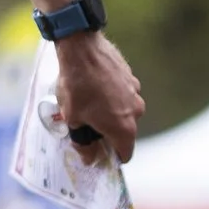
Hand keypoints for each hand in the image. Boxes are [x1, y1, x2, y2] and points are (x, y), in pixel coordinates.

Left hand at [55, 33, 144, 162]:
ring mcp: (136, 93)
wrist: (82, 50)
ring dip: (109, 113)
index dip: (111, 157)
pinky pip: (122, 95)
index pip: (125, 153)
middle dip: (107, 134)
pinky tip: (93, 89)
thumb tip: (90, 158)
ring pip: (124, 112)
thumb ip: (83, 143)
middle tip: (86, 127)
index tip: (98, 155)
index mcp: (124, 127)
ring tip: (87, 105)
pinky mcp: (131, 78)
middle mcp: (136, 112)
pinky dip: (111, 97)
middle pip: (124, 132)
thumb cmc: (76, 87)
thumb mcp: (73, 120)